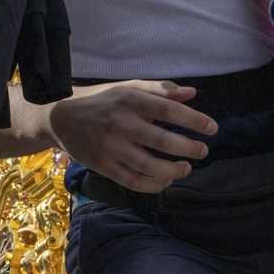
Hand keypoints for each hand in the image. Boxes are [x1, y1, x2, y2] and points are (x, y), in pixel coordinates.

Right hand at [49, 81, 216, 193]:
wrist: (61, 118)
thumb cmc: (103, 101)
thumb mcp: (128, 88)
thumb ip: (160, 90)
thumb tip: (192, 93)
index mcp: (130, 100)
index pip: (168, 111)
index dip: (194, 120)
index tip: (213, 129)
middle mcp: (120, 123)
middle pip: (162, 141)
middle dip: (189, 149)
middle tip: (203, 151)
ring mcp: (110, 147)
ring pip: (149, 166)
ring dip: (173, 170)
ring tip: (186, 168)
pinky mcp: (102, 165)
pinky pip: (132, 181)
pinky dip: (152, 185)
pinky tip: (165, 181)